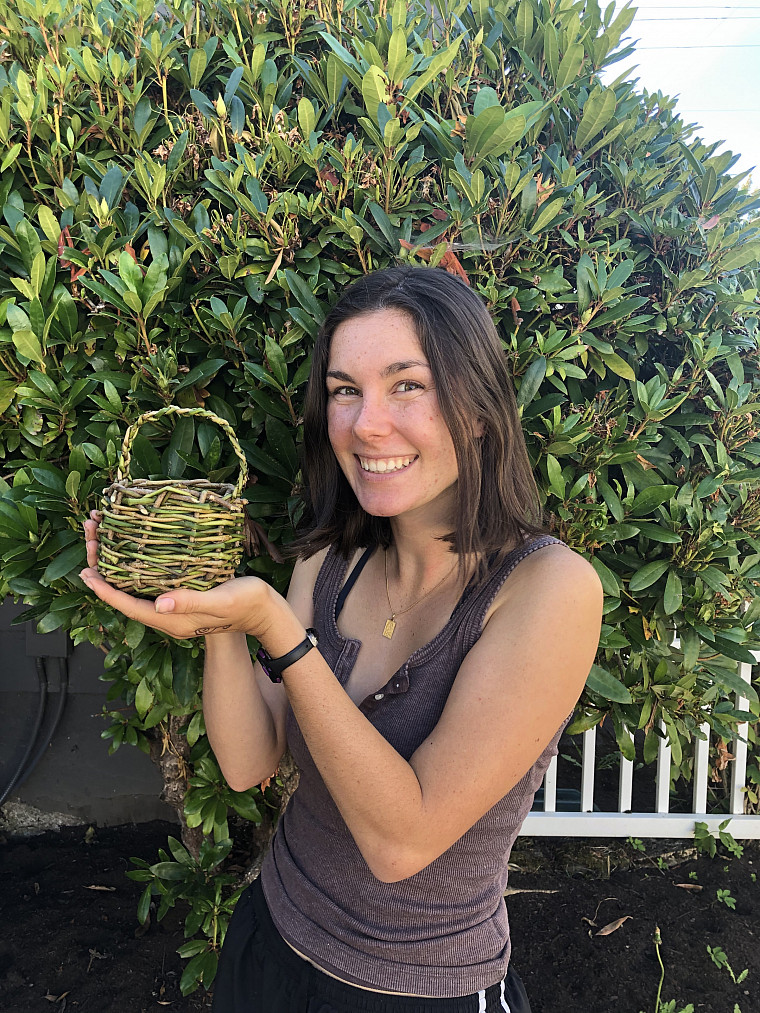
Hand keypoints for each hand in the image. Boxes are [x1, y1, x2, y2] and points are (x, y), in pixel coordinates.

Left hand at [81, 509, 273, 638]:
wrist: (265, 610)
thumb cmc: (245, 604)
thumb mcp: (220, 601)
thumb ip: (190, 602)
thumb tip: (159, 603)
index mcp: (173, 621)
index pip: (131, 607)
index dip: (107, 591)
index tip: (88, 573)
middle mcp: (168, 615)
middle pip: (126, 596)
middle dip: (105, 572)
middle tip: (90, 540)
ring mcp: (173, 606)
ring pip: (135, 589)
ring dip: (116, 566)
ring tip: (101, 540)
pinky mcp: (181, 595)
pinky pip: (149, 583)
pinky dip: (134, 565)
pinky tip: (129, 551)